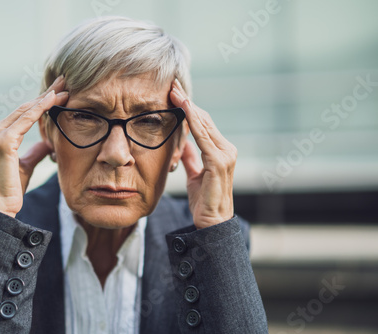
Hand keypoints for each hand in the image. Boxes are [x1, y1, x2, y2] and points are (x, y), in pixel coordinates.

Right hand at [0, 75, 68, 216]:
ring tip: (64, 87)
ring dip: (47, 98)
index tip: (60, 92)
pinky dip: (40, 108)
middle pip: (26, 107)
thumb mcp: (26, 165)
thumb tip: (48, 143)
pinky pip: (25, 120)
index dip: (43, 102)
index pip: (25, 113)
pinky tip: (53, 100)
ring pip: (26, 110)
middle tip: (64, 81)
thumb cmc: (11, 189)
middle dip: (47, 94)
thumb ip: (35, 152)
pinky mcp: (3, 141)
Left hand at [170, 79, 235, 228]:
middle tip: (172, 85)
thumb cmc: (203, 201)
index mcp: (219, 151)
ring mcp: (225, 154)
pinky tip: (184, 108)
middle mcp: (226, 149)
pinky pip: (203, 136)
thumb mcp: (194, 175)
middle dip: (187, 102)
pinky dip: (193, 121)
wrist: (212, 224)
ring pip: (203, 124)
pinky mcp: (219, 161)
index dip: (188, 108)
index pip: (202, 124)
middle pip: (203, 119)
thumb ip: (191, 158)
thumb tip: (183, 144)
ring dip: (188, 106)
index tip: (174, 94)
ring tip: (174, 91)